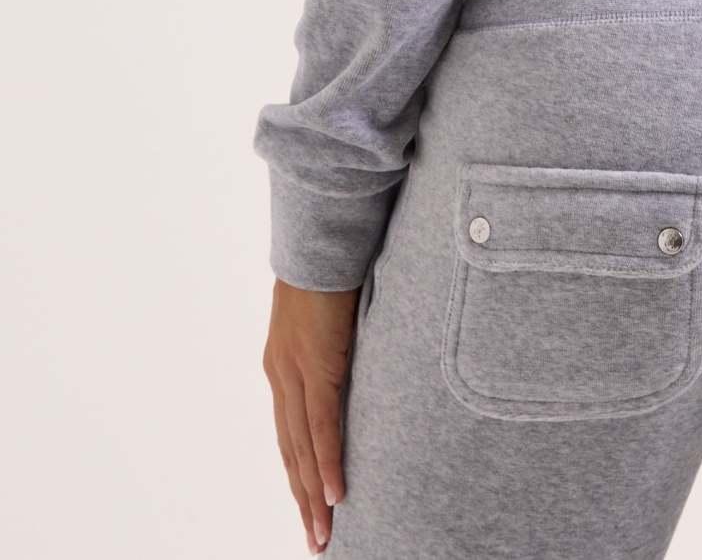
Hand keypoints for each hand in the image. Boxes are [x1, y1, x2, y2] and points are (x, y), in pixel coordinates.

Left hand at [262, 277, 360, 552]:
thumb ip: (335, 344)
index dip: (299, 473)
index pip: (289, 434)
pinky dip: (328, 462)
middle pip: (292, 452)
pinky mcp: (317, 366)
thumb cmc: (334, 266)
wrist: (324, 236)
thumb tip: (357, 357)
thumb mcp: (331, 315)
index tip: (310, 506)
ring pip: (303, 449)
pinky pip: (322, 425)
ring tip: (324, 532)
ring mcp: (295, 373)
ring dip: (314, 495)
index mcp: (282, 365)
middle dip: (303, 499)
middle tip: (318, 539)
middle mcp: (281, 376)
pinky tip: (335, 494)